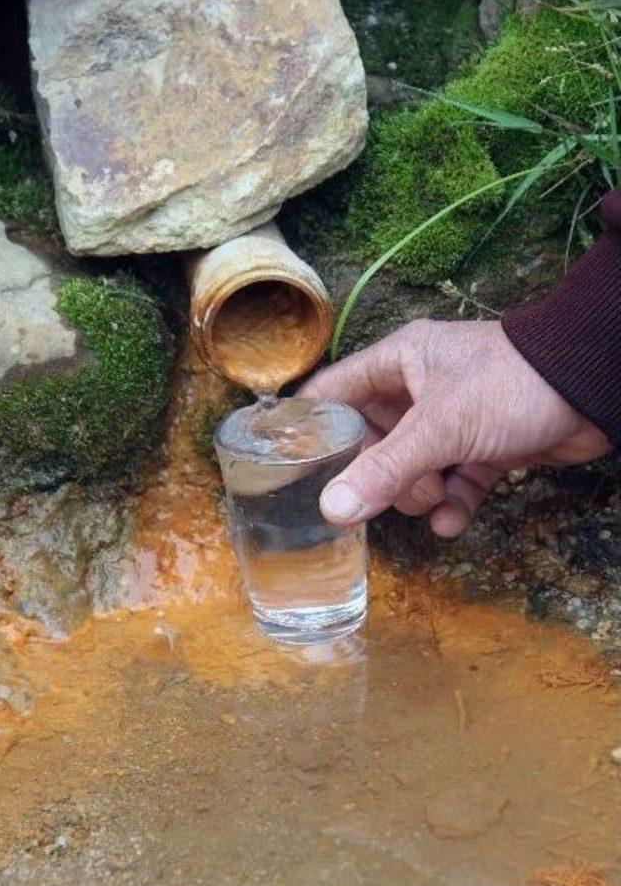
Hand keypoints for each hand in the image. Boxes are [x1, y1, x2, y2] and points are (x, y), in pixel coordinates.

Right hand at [299, 319, 610, 536]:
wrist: (591, 386)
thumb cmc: (508, 384)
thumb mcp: (440, 427)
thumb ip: (385, 469)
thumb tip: (332, 511)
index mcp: (398, 362)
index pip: (335, 394)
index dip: (313, 430)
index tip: (295, 470)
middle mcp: (418, 388)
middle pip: (372, 442)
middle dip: (379, 476)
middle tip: (391, 490)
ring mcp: (452, 420)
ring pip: (412, 467)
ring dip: (419, 493)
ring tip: (440, 495)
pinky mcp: (483, 447)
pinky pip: (453, 482)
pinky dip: (452, 504)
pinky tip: (453, 523)